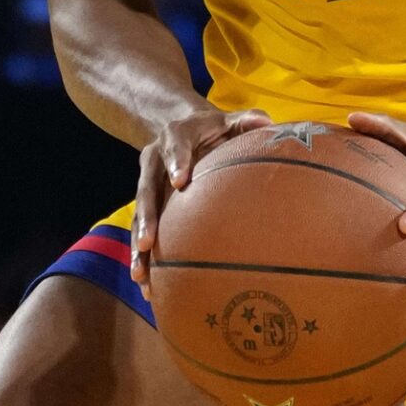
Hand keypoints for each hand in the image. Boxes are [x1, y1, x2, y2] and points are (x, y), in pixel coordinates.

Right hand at [130, 106, 271, 282]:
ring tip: (141, 274)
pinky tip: (148, 285)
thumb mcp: (227, 120)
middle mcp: (153, 162)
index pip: (173, 147)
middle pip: (146, 189)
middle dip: (147, 217)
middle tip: (148, 241)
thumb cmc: (213, 129)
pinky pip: (141, 232)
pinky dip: (144, 258)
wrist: (181, 129)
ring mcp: (147, 185)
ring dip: (138, 246)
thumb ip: (245, 120)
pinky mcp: (148, 205)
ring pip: (139, 217)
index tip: (180, 180)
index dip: (176, 161)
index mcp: (174, 137)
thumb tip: (266, 123)